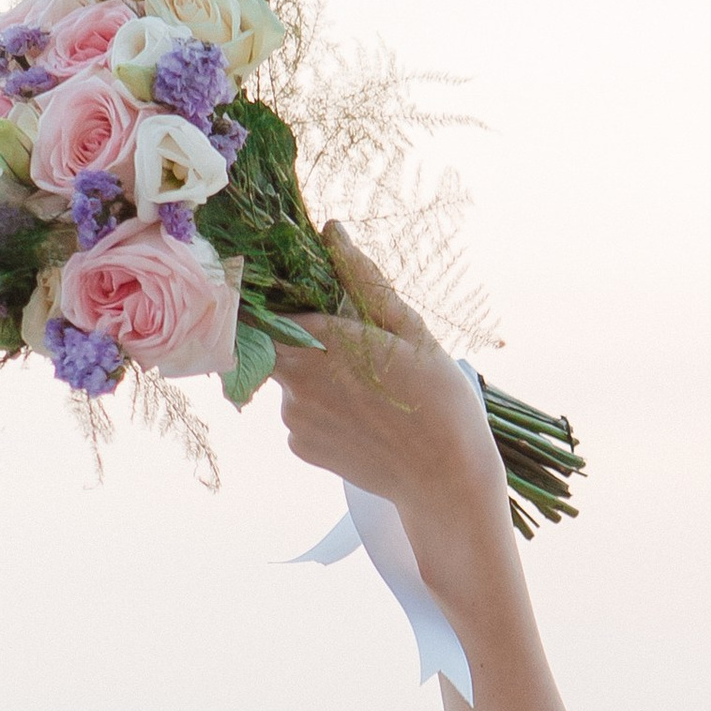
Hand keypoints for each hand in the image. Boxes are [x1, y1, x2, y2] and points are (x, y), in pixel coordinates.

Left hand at [270, 233, 512, 609]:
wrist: (446, 478)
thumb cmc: (438, 397)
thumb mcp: (410, 329)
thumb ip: (363, 280)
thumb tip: (332, 231)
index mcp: (321, 340)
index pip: (263, 307)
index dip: (274, 299)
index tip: (295, 298)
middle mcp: (295, 379)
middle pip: (271, 342)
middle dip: (297, 337)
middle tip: (344, 345)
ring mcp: (294, 416)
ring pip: (289, 379)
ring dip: (314, 376)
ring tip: (367, 390)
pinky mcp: (300, 446)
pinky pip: (300, 414)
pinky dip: (321, 410)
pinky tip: (362, 418)